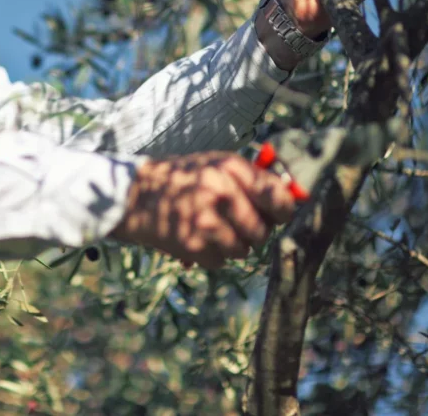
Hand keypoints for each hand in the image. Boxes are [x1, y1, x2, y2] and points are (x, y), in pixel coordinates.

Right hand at [109, 152, 297, 269]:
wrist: (132, 196)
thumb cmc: (180, 179)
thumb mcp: (214, 165)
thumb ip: (253, 180)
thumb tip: (295, 198)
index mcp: (229, 167)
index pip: (278, 197)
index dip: (284, 210)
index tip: (279, 214)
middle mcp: (220, 191)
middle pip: (263, 230)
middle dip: (254, 231)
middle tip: (236, 223)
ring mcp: (206, 220)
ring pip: (244, 250)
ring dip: (232, 245)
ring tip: (211, 229)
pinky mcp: (192, 245)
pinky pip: (222, 262)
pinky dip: (212, 255)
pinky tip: (195, 238)